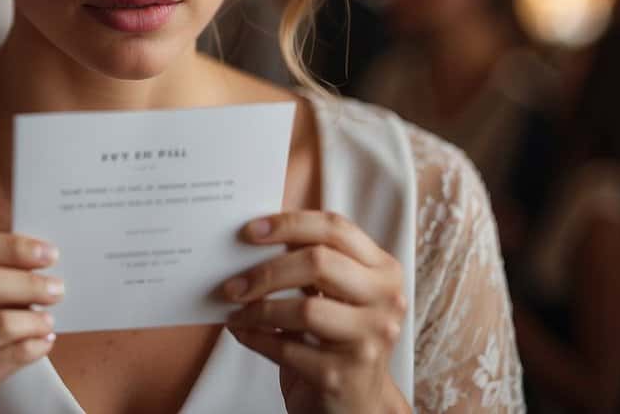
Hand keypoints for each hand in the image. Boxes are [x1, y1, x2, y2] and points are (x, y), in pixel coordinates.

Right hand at [0, 233, 63, 413]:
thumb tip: (31, 262)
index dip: (10, 246)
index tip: (44, 251)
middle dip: (29, 281)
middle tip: (55, 287)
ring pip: (1, 321)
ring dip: (35, 317)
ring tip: (45, 320)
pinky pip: (11, 356)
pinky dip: (35, 345)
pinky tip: (41, 342)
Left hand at [223, 211, 408, 413]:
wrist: (358, 406)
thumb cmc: (339, 340)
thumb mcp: (338, 295)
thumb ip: (314, 264)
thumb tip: (257, 238)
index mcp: (384, 271)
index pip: (336, 229)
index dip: (290, 224)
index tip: (250, 231)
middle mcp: (386, 302)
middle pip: (319, 263)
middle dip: (267, 271)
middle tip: (233, 283)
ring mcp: (369, 340)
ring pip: (304, 308)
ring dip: (258, 309)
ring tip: (236, 310)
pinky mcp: (343, 375)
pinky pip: (287, 348)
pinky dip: (256, 338)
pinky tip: (242, 332)